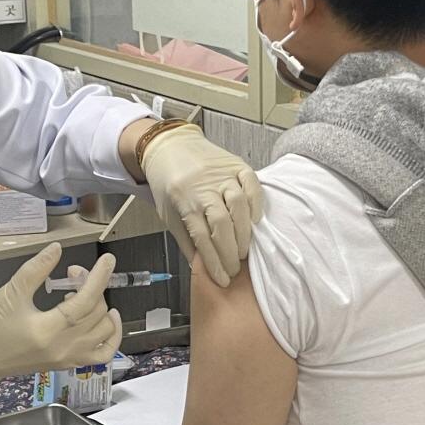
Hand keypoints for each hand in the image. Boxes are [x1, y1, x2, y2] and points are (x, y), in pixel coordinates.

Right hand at [0, 243, 121, 385]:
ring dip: (101, 308)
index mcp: (49, 330)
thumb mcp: (10, 293)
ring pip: (104, 332)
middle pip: (96, 313)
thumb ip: (36, 269)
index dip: (99, 277)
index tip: (107, 260)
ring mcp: (68, 358)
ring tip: (83, 295)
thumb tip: (57, 249)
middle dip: (92, 287)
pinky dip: (111, 337)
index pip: (86, 300)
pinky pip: (102, 354)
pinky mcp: (67, 364)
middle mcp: (63, 348)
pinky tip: (105, 320)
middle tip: (72, 274)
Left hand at [141, 125, 262, 286]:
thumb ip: (186, 240)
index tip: (223, 279)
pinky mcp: (236, 164)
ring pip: (239, 205)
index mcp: (182, 200)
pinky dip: (257, 204)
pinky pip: (252, 184)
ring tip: (245, 250)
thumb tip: (203, 267)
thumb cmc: (167, 183)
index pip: (202, 237)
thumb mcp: (168, 214)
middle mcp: (203, 186)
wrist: (169, 145)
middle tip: (236, 268)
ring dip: (245, 233)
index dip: (214, 262)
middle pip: (222, 223)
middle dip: (231, 252)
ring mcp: (221, 174)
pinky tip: (255, 221)